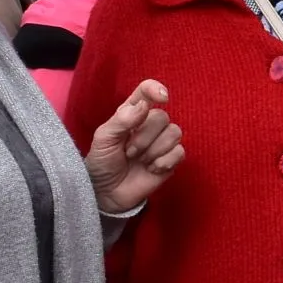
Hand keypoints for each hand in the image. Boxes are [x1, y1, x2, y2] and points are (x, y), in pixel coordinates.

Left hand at [86, 79, 182, 213]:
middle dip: (144, 137)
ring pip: (174, 133)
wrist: (106, 193)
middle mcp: (148, 125)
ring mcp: (161, 143)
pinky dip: (164, 161)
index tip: (162, 97)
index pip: (146, 92)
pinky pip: (180, 152)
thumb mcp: (103, 138)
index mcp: (131, 114)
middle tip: (129, 152)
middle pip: (162, 117)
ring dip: (154, 150)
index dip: (156, 89)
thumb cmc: (101, 162)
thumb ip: (122, 119)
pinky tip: (151, 169)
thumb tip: (145, 105)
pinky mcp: (170, 161)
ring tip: (139, 161)